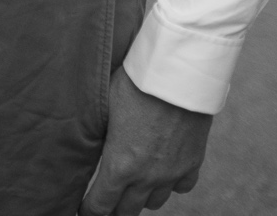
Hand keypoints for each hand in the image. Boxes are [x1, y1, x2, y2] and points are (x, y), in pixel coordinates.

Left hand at [78, 69, 211, 215]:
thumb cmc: (134, 85)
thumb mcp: (104, 110)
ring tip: (132, 186)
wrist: (178, 75)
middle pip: (127, 211)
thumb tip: (86, 146)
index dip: (89, 211)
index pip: (100, 206)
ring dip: (141, 197)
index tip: (84, 211)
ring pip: (154, 202)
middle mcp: (146, 177)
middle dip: (112, 209)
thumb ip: (99, 137)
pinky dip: (170, 185)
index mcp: (119, 165)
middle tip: (106, 203)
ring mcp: (172, 172)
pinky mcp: (192, 162)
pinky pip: (181, 188)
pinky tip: (162, 173)